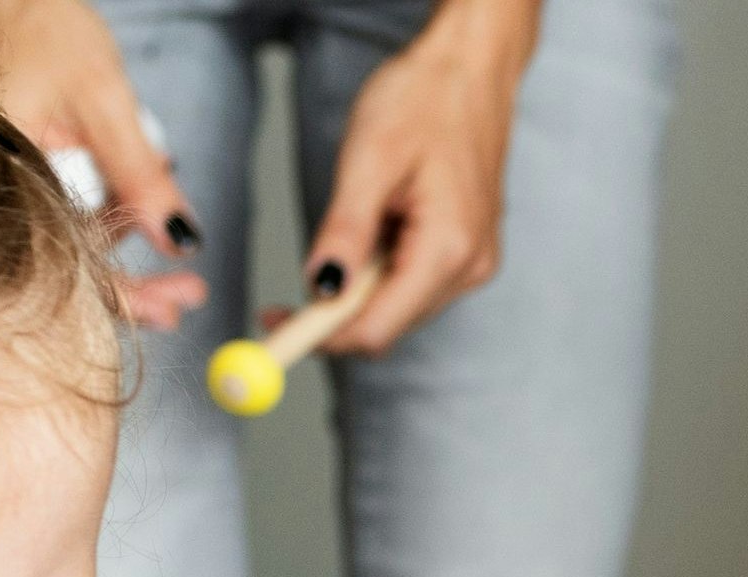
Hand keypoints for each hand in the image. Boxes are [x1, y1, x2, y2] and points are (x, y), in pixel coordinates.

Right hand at [0, 0, 205, 330]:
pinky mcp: (16, 167)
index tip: (179, 303)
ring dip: (123, 253)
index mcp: (1, 171)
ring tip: (176, 261)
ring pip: (68, 239)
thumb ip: (140, 175)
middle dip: (133, 286)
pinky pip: (61, 208)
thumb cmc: (37, 22)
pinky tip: (140, 215)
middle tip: (188, 295)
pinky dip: (104, 218)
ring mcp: (3, 177)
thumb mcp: (104, 100)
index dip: (126, 294)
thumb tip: (179, 240)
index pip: (65, 261)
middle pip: (65, 261)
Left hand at [303, 0, 538, 354]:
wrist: (471, 70)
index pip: (378, 326)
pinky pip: (412, 283)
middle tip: (277, 303)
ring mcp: (473, 263)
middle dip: (332, 317)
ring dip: (355, 291)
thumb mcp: (369, 160)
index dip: (322, 334)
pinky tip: (372, 229)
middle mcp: (470, 268)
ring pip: (398, 307)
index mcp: (449, 248)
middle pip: (388, 323)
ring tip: (342, 230)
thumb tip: (319, 290)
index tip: (274, 326)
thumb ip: (346, 232)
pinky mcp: (467, 252)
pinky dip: (377, 273)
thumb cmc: (424, 100)